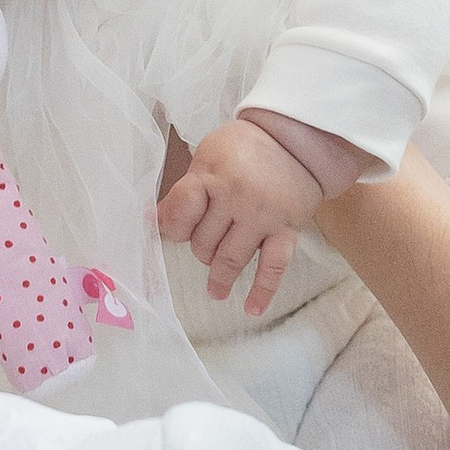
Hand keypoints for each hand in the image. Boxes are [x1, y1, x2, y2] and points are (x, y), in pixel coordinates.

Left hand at [157, 115, 327, 316]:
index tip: (174, 231)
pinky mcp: (287, 230)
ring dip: (220, 277)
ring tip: (215, 290)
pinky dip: (263, 290)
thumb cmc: (245, 148)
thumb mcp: (208, 158)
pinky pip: (274, 267)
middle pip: (204, 242)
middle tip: (207, 242)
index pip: (180, 213)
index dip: (172, 228)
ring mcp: (263, 216)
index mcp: (212, 175)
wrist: (297, 141)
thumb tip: (152, 221)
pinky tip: (252, 308)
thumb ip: (184, 193)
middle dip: (201, 248)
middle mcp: (237, 197)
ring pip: (231, 258)